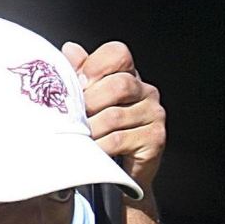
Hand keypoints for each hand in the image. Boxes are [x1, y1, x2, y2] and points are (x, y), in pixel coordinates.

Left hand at [62, 41, 165, 193]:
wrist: (118, 173)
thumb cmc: (101, 133)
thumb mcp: (88, 101)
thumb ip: (80, 74)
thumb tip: (70, 50)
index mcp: (129, 76)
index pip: (118, 54)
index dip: (94, 66)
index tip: (78, 84)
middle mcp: (146, 91)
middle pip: (118, 85)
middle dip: (89, 102)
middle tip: (73, 117)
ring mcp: (154, 114)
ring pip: (114, 116)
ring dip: (90, 129)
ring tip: (77, 136)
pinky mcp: (155, 139)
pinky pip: (119, 139)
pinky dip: (99, 146)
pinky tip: (90, 151)